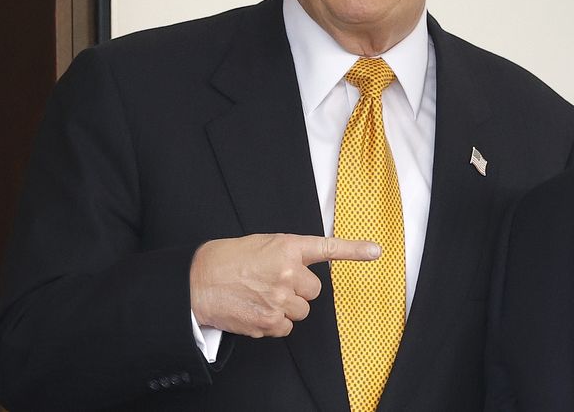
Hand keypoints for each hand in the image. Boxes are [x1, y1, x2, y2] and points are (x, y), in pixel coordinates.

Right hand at [189, 233, 379, 337]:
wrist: (197, 282)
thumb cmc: (227, 260)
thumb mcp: (262, 245)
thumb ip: (288, 255)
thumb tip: (303, 270)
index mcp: (287, 247)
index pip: (327, 247)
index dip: (354, 250)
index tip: (376, 250)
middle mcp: (287, 272)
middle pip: (313, 291)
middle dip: (297, 290)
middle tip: (273, 283)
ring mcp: (279, 298)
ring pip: (301, 311)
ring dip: (286, 307)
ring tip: (261, 296)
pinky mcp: (269, 321)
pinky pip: (286, 328)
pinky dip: (274, 323)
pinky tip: (256, 310)